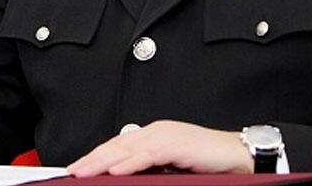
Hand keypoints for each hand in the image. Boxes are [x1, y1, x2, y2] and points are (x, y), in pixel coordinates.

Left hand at [67, 120, 252, 175]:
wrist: (239, 157)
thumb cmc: (209, 165)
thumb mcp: (171, 170)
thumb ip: (150, 172)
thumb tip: (124, 179)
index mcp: (154, 137)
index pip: (118, 147)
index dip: (96, 158)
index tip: (77, 170)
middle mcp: (157, 132)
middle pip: (117, 146)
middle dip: (92, 159)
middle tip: (72, 172)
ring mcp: (167, 135)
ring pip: (128, 148)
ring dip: (103, 161)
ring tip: (84, 172)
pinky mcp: (178, 143)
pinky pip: (149, 153)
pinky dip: (130, 162)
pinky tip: (115, 170)